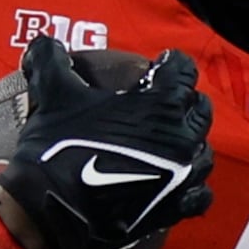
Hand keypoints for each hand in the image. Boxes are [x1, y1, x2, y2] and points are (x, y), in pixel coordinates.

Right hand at [0, 38, 212, 248]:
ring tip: (173, 141)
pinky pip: (200, 194)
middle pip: (199, 110)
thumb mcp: (52, 93)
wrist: (54, 207)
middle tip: (169, 101)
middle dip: (187, 101)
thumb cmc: (58, 146)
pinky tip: (180, 183)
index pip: (182, 70)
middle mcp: (183, 137)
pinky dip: (193, 187)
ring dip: (191, 143)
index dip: (172, 63)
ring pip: (204, 151)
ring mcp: (185, 174)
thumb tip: (45, 42)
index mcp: (162, 104)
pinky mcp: (178, 206)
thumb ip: (52, 60)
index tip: (163, 64)